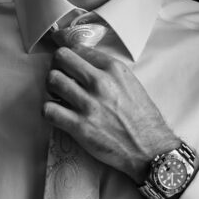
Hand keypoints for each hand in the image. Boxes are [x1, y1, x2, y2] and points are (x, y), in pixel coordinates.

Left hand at [43, 45, 179, 181]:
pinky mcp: (79, 126)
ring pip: (52, 81)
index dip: (71, 58)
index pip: (78, 49)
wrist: (149, 149)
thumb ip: (108, 72)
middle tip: (62, 79)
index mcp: (114, 69)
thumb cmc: (142, 118)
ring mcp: (88, 104)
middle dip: (57, 67)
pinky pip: (48, 110)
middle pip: (61, 58)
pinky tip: (59, 115)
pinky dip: (50, 111)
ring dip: (52, 89)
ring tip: (60, 97)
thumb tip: (84, 65)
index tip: (69, 66)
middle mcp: (100, 82)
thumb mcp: (131, 84)